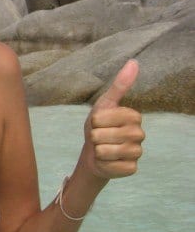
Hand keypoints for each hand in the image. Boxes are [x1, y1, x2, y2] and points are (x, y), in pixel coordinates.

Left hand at [81, 60, 144, 178]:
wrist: (92, 153)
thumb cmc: (98, 126)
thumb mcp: (104, 105)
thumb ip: (119, 85)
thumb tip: (133, 62)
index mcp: (133, 116)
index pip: (105, 117)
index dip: (95, 120)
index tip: (97, 122)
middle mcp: (140, 134)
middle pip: (104, 135)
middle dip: (94, 136)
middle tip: (98, 137)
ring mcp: (137, 152)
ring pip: (109, 151)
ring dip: (98, 150)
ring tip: (102, 148)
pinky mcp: (132, 168)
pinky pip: (114, 166)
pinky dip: (104, 164)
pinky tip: (107, 161)